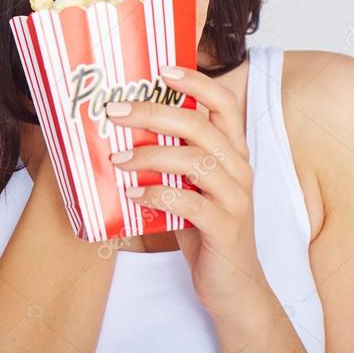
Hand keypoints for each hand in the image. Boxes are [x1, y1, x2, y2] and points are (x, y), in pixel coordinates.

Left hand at [102, 64, 269, 318]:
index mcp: (231, 151)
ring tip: (116, 159)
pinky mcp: (226, 228)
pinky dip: (158, 194)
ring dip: (150, 156)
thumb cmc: (199, 224)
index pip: (224, 104)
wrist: (231, 282)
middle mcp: (239, 168)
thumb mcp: (184, 183)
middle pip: (200, 126)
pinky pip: (192, 204)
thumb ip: (165, 155)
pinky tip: (132, 195)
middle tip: (115, 111)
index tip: (162, 69)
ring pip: (195, 162)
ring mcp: (236, 198)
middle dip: (153, 114)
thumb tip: (114, 127)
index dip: (196, 83)